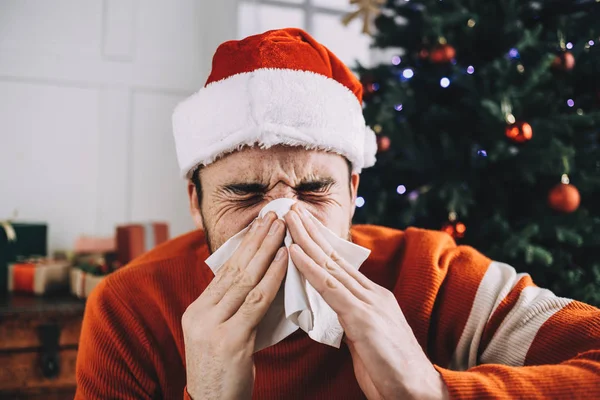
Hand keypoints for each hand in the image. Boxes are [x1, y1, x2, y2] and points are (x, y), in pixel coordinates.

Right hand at [182, 212, 286, 399]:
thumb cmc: (223, 373)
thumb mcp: (221, 336)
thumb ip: (234, 310)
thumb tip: (258, 281)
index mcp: (197, 311)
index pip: (224, 271)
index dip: (245, 246)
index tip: (261, 224)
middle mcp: (200, 314)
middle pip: (233, 268)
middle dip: (256, 239)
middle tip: (273, 214)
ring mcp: (211, 327)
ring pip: (244, 279)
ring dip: (266, 250)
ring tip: (281, 227)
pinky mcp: (229, 341)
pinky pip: (255, 302)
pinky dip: (272, 278)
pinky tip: (284, 259)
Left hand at [284, 205, 448, 399]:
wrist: (417, 392)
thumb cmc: (390, 369)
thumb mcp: (365, 336)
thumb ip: (350, 317)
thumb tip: (332, 307)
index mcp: (372, 297)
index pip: (339, 264)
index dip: (318, 243)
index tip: (300, 224)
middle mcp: (371, 294)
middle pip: (334, 257)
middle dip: (310, 231)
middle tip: (290, 207)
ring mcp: (369, 304)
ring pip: (330, 266)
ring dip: (305, 240)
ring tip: (288, 218)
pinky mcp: (364, 320)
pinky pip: (331, 290)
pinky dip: (310, 269)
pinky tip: (295, 253)